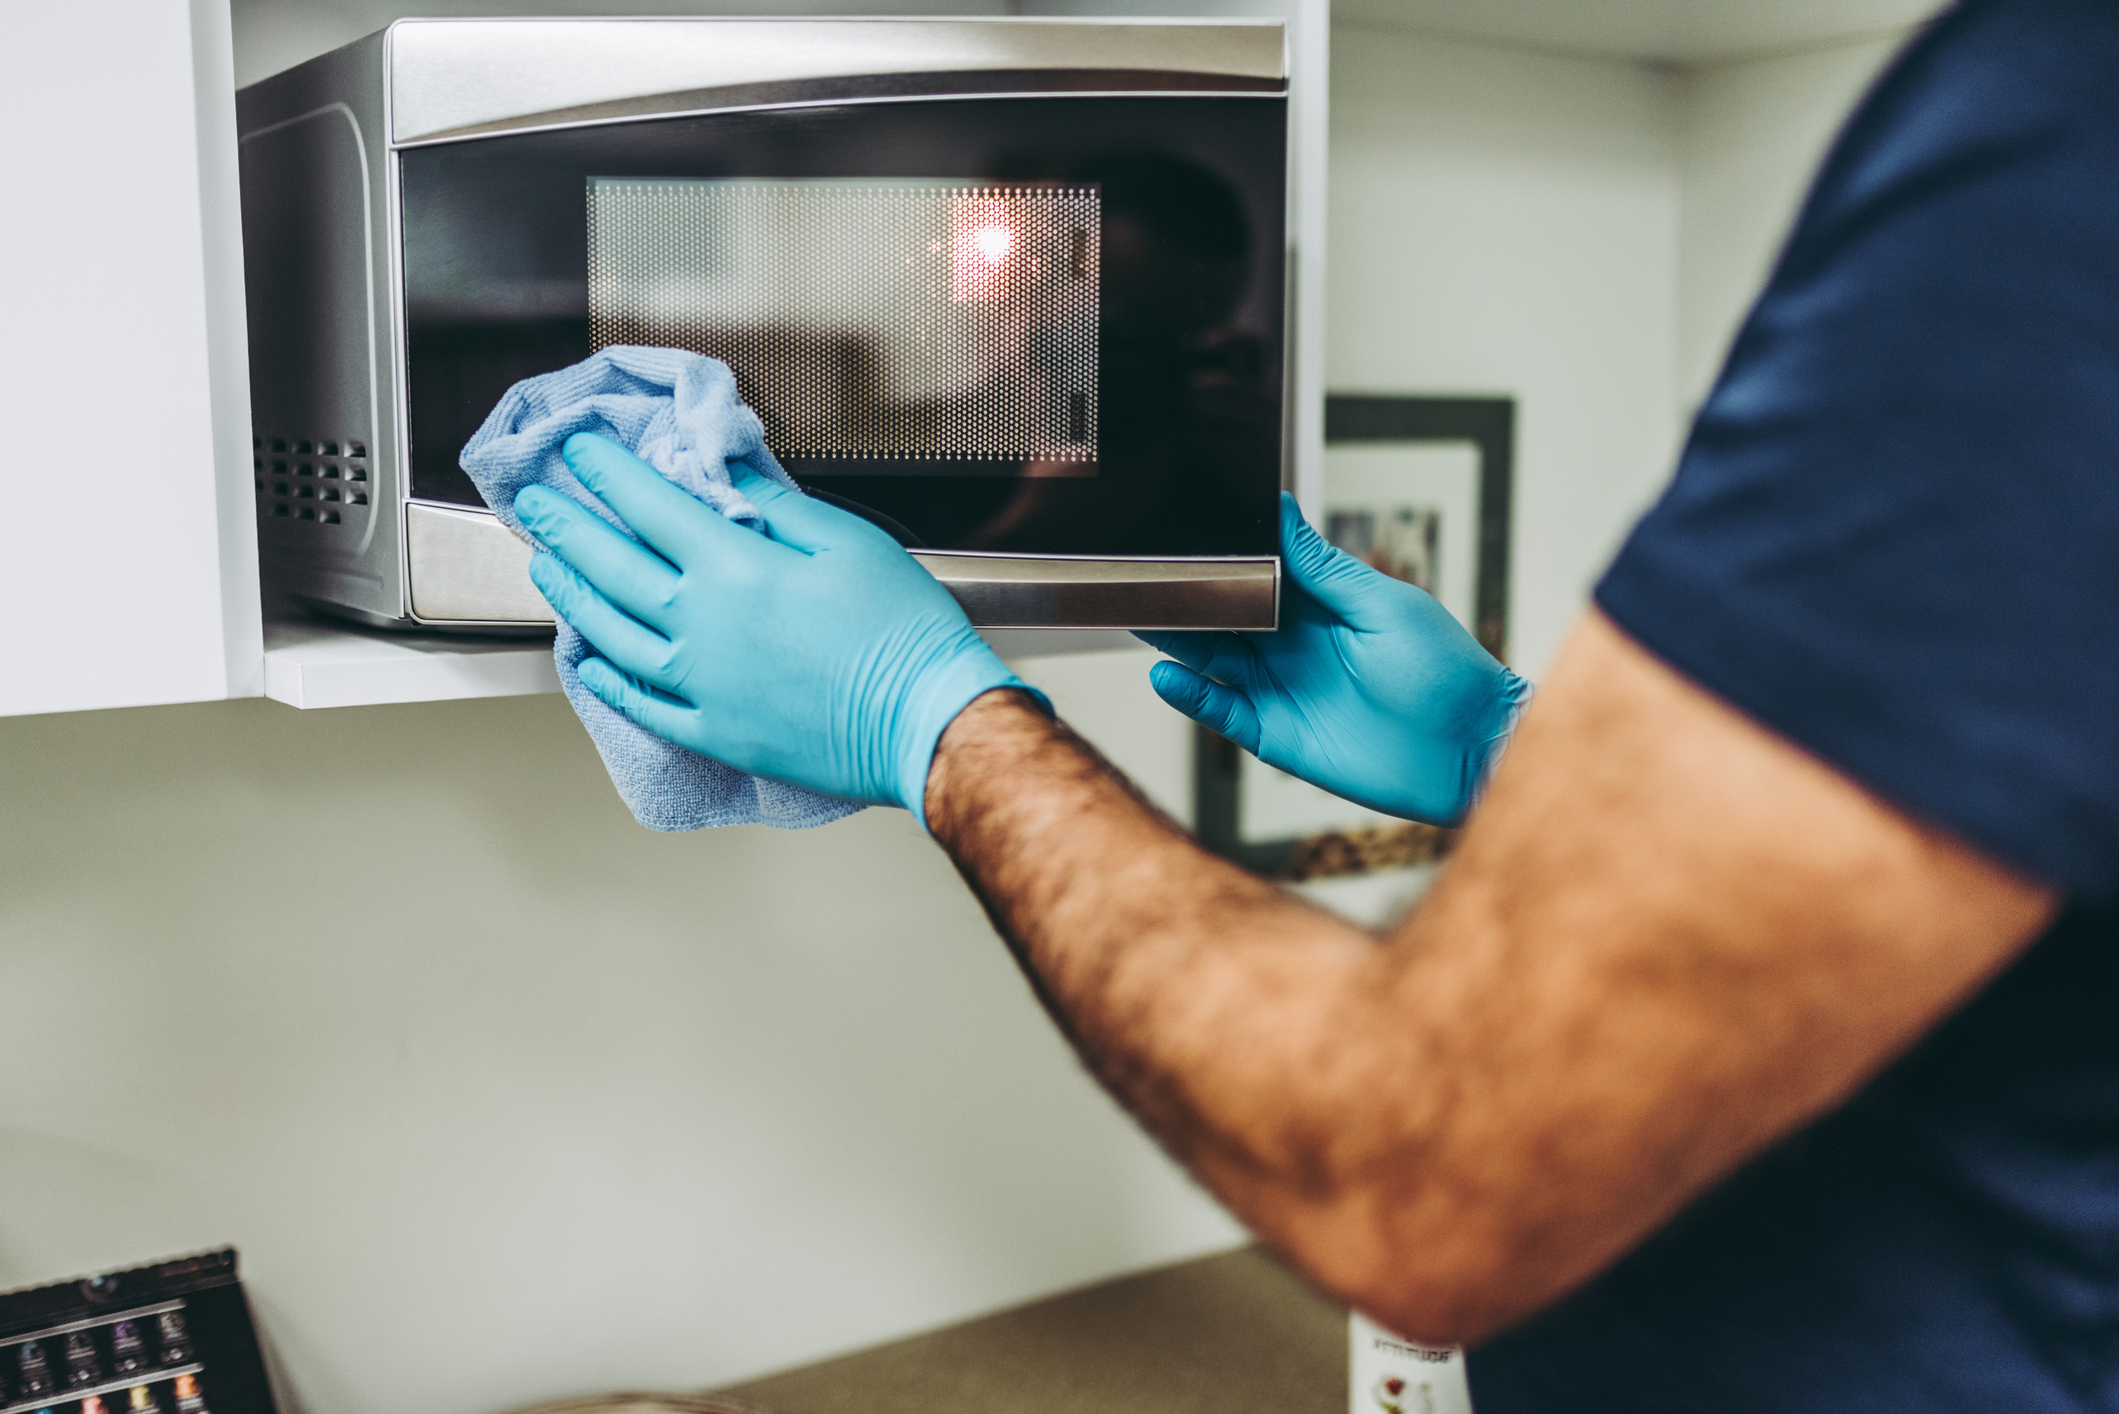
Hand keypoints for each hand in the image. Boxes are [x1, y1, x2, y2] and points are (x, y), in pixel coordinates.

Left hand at [514, 433, 1038, 823]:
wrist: (926, 721)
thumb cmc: (902, 631)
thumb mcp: (848, 541)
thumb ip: (775, 506)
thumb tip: (727, 475)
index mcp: (735, 569)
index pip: (650, 507)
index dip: (608, 473)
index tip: (581, 450)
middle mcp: (702, 626)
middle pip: (613, 568)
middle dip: (566, 529)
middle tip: (534, 506)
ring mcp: (702, 685)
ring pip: (611, 635)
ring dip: (571, 597)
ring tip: (546, 571)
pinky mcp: (715, 732)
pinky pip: (641, 703)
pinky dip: (606, 680)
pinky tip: (587, 662)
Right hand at [1141, 493, 1530, 825]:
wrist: (1471, 752)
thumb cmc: (1446, 673)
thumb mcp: (1385, 605)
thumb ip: (1323, 566)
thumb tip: (1282, 510)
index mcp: (1320, 606)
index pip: (1254, 573)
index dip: (1218, 556)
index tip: (1178, 532)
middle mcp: (1294, 646)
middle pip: (1223, 616)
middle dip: (1183, 596)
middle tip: (1138, 572)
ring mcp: (1282, 691)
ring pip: (1212, 660)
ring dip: (1175, 640)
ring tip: (1135, 615)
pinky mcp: (1277, 736)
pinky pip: (1223, 713)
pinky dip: (1192, 696)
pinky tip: (1165, 675)